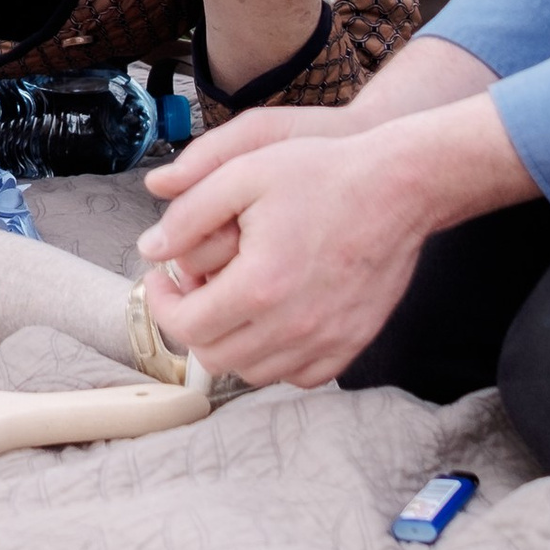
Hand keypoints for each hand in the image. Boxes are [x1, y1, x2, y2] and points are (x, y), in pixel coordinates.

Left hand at [136, 126, 435, 384]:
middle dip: (192, 322)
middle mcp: (293, 326)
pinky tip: (272, 319)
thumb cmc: (324, 173)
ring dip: (230, 341)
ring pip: (254, 372)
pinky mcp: (352, 343)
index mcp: (260, 286)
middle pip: (215, 357)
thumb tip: (151, 249)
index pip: (187, 326)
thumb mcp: (243, 173)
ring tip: (231, 298)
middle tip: (194, 286)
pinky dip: (276, 357)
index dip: (162, 303)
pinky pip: (300, 375)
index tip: (162, 278)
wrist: (399, 187)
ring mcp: (327, 340)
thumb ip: (189, 214)